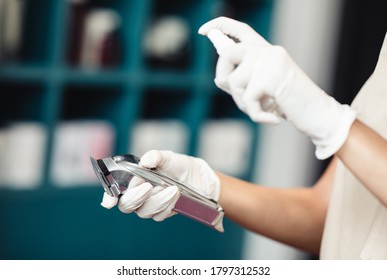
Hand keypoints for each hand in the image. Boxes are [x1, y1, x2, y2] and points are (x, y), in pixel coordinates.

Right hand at [101, 150, 219, 220]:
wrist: (202, 180)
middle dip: (135, 198)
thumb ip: (156, 157)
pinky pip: (160, 215)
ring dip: (158, 201)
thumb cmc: (181, 166)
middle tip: (147, 187)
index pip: (115, 189)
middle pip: (126, 205)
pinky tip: (177, 194)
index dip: (109, 196)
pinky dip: (168, 205)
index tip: (109, 201)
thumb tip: (145, 161)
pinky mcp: (163, 212)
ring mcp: (150, 204)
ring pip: (144, 211)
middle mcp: (139, 193)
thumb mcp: (169, 157)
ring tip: (173, 188)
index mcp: (133, 178)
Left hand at [199, 17, 356, 158]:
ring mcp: (271, 62)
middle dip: (223, 75)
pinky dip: (256, 115)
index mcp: (267, 51)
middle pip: (228, 53)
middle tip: (233, 91)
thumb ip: (242, 81)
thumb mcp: (263, 90)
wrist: (319, 116)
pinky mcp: (272, 77)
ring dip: (243, 104)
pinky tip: (272, 120)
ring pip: (234, 82)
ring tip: (262, 110)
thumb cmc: (291, 104)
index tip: (203, 31)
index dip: (220, 27)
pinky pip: (246, 100)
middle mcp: (269, 51)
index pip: (241, 30)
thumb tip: (218, 79)